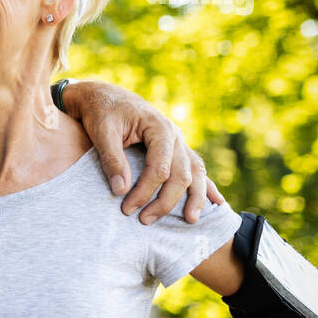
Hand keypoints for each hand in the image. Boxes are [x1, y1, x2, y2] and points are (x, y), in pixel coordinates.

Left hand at [62, 80, 222, 223]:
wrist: (103, 96)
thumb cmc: (101, 111)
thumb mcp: (102, 132)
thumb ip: (112, 159)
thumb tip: (121, 190)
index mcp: (160, 128)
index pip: (160, 168)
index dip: (144, 192)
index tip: (126, 208)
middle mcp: (175, 135)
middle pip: (181, 175)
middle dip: (165, 201)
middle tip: (144, 221)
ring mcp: (178, 142)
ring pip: (196, 173)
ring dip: (194, 198)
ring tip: (191, 220)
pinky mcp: (175, 149)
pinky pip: (194, 169)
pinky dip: (205, 186)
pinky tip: (216, 202)